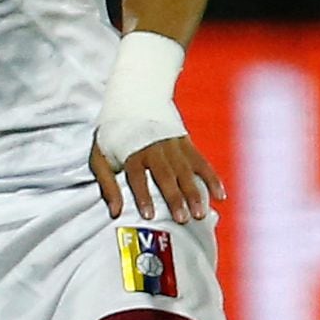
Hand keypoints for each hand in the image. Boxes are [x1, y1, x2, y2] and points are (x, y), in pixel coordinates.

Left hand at [91, 134, 224, 223]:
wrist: (134, 100)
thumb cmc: (114, 136)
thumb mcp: (99, 157)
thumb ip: (106, 185)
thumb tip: (114, 212)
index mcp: (132, 152)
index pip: (137, 177)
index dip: (143, 196)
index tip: (149, 215)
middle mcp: (154, 148)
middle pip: (166, 176)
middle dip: (175, 198)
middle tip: (183, 219)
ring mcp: (173, 145)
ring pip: (187, 172)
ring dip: (195, 193)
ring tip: (200, 213)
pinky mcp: (187, 143)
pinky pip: (202, 163)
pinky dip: (212, 179)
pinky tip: (220, 196)